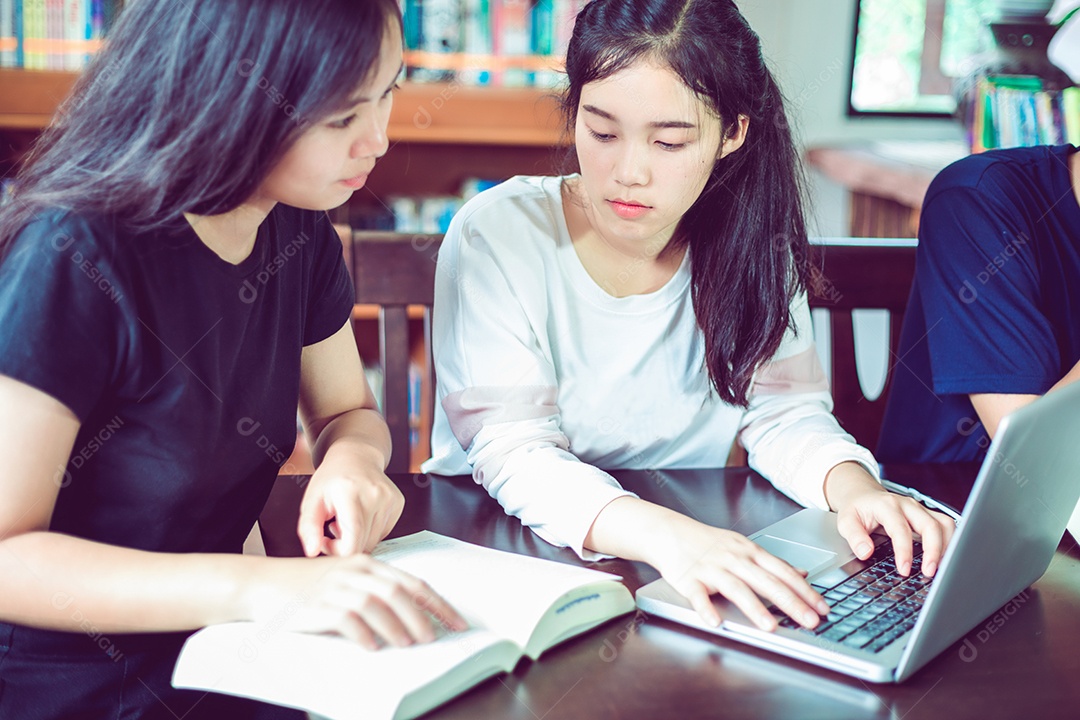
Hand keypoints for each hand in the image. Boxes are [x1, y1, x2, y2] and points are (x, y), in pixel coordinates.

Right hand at [249, 554, 466, 649]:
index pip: (411, 581)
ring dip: (396, 626)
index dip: (437, 602)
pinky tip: (373, 647)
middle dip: (422, 617)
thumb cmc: (306, 586)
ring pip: (376, 604)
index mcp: (366, 563)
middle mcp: (353, 571)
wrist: (261, 585)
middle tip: (434, 638)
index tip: (455, 621)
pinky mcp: (317, 606)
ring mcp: (335, 587)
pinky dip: (364, 634)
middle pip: (398, 592)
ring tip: (408, 644)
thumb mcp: (345, 578)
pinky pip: (347, 619)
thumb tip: (412, 616)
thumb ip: (375, 589)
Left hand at [297, 459, 403, 556]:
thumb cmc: (333, 477)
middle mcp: (375, 496)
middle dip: (345, 545)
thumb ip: (309, 528)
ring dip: (358, 538)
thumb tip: (313, 551)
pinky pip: (384, 533)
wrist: (356, 456)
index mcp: (351, 494)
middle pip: (364, 545)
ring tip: (346, 521)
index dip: (337, 551)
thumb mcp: (312, 500)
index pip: (353, 541)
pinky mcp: (398, 504)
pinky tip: (360, 517)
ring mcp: (390, 500)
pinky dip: (370, 531)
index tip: (326, 541)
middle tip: (333, 528)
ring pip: (374, 541)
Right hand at [645, 509, 829, 631]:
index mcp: (749, 552)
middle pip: (766, 581)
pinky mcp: (689, 579)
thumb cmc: (708, 542)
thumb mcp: (743, 547)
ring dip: (754, 608)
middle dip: (790, 602)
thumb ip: (771, 562)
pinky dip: (706, 608)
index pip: (783, 572)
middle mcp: (734, 559)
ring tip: (770, 626)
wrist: (669, 532)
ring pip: (736, 588)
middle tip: (809, 621)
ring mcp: (711, 569)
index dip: (804, 590)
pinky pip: (698, 595)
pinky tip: (715, 621)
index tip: (822, 608)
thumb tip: (801, 572)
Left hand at [824, 462, 955, 577]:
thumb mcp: (845, 521)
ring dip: (946, 546)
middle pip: (930, 525)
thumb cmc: (857, 508)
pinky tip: (944, 558)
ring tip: (940, 568)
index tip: (904, 570)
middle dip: (933, 550)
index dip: (904, 551)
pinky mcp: (927, 515)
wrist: (862, 494)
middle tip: (929, 572)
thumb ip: (854, 536)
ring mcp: (920, 509)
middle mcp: (907, 505)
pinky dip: (949, 542)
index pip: (900, 529)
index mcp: (887, 505)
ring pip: (944, 524)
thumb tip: (865, 552)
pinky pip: (946, 526)